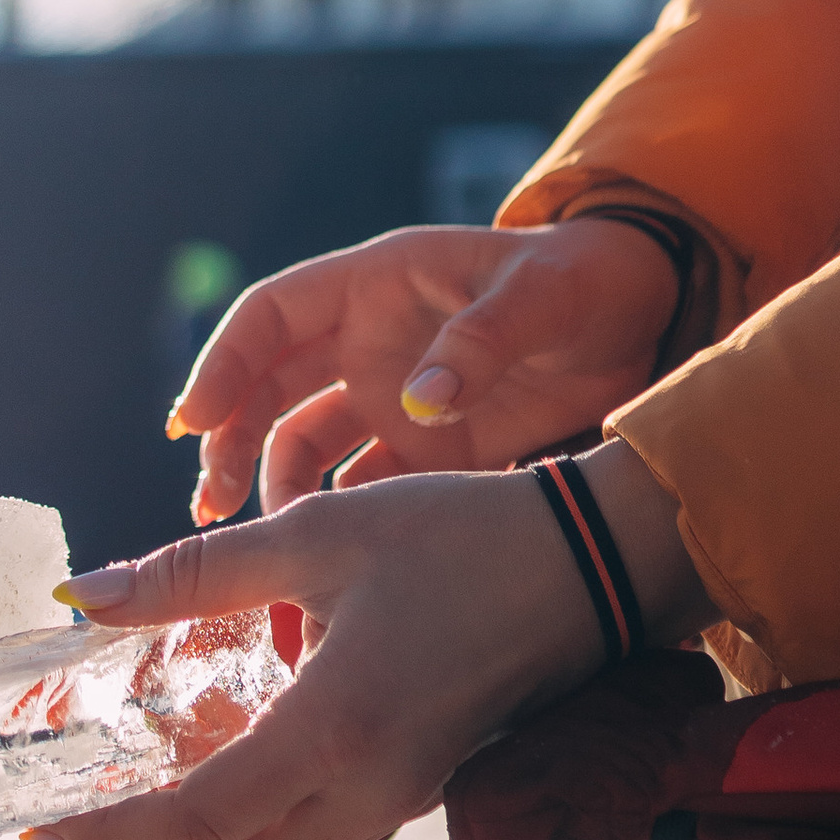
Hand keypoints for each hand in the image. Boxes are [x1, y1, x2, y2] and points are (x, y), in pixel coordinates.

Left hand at [28, 446, 711, 839]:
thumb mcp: (317, 532)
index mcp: (336, 728)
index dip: (110, 831)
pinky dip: (248, 830)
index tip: (43, 815)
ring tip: (130, 794)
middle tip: (77, 812)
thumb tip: (82, 594)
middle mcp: (367, 789)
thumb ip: (194, 572)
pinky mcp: (413, 788)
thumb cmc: (455, 537)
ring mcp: (397, 800)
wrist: (587, 566)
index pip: (199, 822)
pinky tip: (212, 765)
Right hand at [169, 215, 681, 519]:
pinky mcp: (430, 448)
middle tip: (209, 506)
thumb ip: (480, 343)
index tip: (192, 419)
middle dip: (228, 439)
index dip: (224, 361)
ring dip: (270, 483)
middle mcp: (370, 341)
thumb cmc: (588, 279)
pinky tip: (323, 560)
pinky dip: (336, 519)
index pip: (273, 314)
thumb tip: (417, 403)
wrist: (647, 317)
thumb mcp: (541, 297)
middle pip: (269, 387)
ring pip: (304, 441)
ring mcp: (395, 397)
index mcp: (379, 283)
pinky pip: (363, 486)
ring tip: (253, 540)